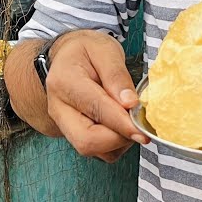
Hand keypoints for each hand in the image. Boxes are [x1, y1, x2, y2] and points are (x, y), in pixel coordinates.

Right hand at [44, 30, 148, 162]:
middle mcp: (59, 109)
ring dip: (119, 141)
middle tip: (138, 124)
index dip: (122, 122)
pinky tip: (122, 124)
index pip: (95, 108)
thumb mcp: (104, 50)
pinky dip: (116, 144)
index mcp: (64, 82)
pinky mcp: (74, 136)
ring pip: (93, 150)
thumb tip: (130, 104)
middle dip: (118, 138)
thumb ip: (117, 75)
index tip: (142, 129)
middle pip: (86, 141)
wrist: (64, 59)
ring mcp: (64, 125)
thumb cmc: (85, 51)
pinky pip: (99, 151)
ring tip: (129, 118)